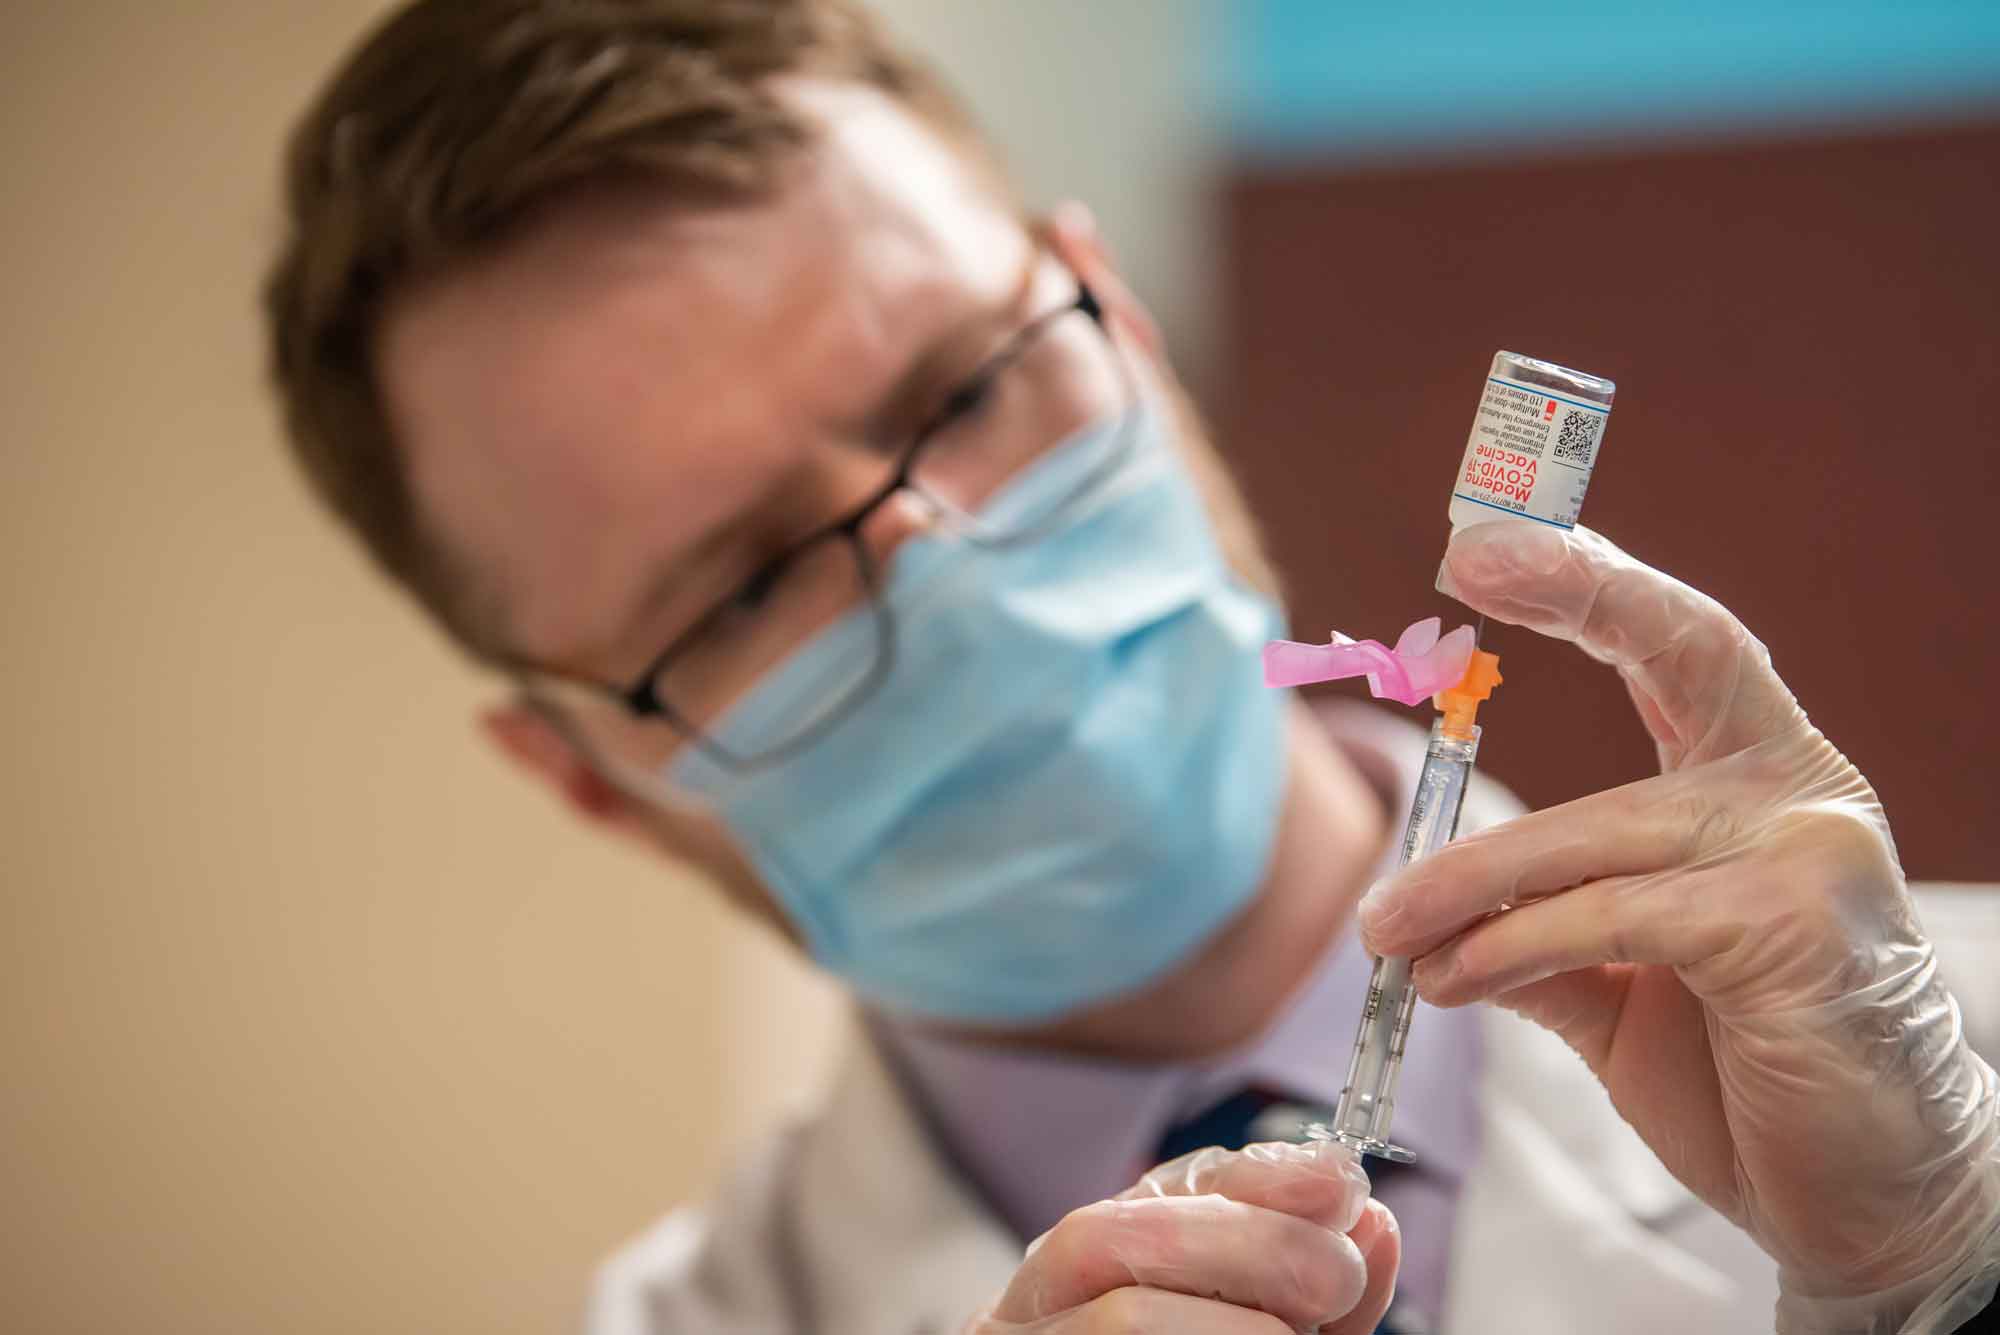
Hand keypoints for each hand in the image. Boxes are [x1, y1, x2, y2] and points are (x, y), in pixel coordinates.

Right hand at [966, 1139, 1398, 1332]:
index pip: (1156, 1190)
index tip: (1342, 1184)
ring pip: (1116, 1319)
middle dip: (1245, 1242)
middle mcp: (1034, 1308)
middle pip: (1112, 1233)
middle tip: (1338, 1277)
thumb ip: (1312, 1298)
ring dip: (1231, 1326)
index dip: (1252, 1178)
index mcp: (1091, 1271)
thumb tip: (1373, 1227)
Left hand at [1359, 523, 1999, 1332]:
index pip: (1687, 645)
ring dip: (1465, 885)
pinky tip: (1449, 980)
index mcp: (1763, 782)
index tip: (1506, 532)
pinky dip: (1512, 946)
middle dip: (1564, 601)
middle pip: (1656, 677)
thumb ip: (1539, 930)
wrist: (1866, 1202)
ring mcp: (1811, 853)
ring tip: (1385, 932)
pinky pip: (1613, 918)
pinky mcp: (1795, 932)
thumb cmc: (1748, 1076)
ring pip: (1598, 834)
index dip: (1604, 577)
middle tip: (1451, 577)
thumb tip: (1421, 911)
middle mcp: (1800, 794)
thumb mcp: (1619, 987)